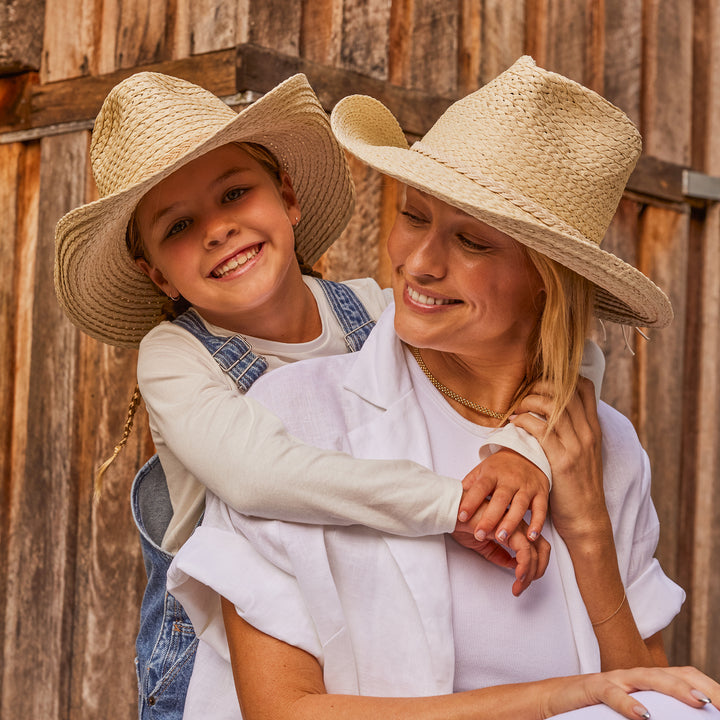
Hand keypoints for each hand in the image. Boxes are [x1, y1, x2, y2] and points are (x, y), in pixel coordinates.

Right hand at [452, 508, 549, 596]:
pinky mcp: (508, 528)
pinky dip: (524, 566)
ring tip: (519, 585)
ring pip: (535, 552)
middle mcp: (517, 523)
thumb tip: (512, 564)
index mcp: (512, 525)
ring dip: (529, 573)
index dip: (535, 565)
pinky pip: (524, 550)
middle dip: (537, 571)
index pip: (535, 545)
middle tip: (524, 586)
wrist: (449, 510)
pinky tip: (517, 575)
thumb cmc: (461, 521)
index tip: (524, 579)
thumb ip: (497, 553)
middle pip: (542, 549)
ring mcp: (515, 525)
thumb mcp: (481, 543)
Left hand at [457, 447, 548, 543]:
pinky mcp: (541, 492)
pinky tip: (531, 537)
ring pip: (520, 505)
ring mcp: (526, 486)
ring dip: (511, 522)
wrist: (527, 454)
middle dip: (490, 517)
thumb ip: (470, 485)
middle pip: (500, 499)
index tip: (461, 516)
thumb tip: (453, 498)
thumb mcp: (482, 471)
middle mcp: (510, 479)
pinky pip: (541, 509)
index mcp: (492, 474)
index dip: (471, 501)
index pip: (480, 487)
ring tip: (501, 537)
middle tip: (479, 534)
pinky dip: (537, 523)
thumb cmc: (499, 468)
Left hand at [510, 378, 605, 544]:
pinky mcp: (561, 460)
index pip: (583, 387)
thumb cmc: (578, 485)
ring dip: (528, 401)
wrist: (586, 518)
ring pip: (551, 405)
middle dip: (539, 386)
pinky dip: (523, 421)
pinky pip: (540, 428)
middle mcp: (587, 432)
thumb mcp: (583, 453)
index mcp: (593, 428)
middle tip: (523, 394)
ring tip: (516, 409)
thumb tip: (556, 410)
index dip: (560, 378)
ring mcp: (576, 446)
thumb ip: (573, 431)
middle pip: (564, 390)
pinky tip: (514, 424)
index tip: (540, 384)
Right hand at [543, 665, 719, 718]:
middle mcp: (634, 677)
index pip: (683, 676)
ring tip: (698, 703)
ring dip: (675, 689)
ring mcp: (614, 680)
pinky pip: (611, 693)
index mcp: (646, 682)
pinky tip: (642, 716)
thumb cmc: (597, 708)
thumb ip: (655, 712)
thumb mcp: (632, 710)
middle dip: (701, 686)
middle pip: (672, 672)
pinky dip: (627, 703)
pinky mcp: (592, 687)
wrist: (556, 699)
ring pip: (647, 678)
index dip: (709, 686)